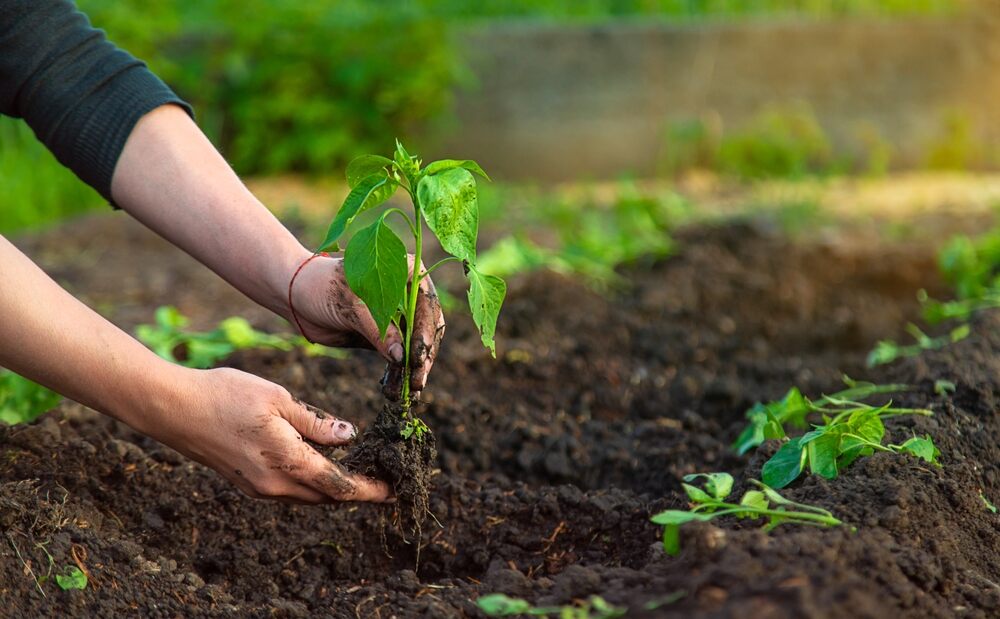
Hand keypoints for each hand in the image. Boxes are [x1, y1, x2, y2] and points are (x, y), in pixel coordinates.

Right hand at [143, 366, 391, 503]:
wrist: (174, 409)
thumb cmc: (226, 394)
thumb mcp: (279, 399)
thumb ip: (315, 422)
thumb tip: (348, 436)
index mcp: (288, 462)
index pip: (340, 486)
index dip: (370, 491)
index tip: (395, 490)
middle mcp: (275, 484)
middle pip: (328, 496)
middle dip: (357, 490)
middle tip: (383, 477)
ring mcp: (258, 488)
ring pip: (308, 495)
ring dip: (334, 487)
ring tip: (359, 470)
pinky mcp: (247, 483)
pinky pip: (290, 490)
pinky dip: (311, 482)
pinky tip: (321, 464)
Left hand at [288, 253, 444, 400]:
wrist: (296, 296)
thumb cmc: (322, 287)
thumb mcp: (351, 306)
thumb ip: (378, 330)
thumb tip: (401, 357)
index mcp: (406, 272)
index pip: (426, 304)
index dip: (425, 331)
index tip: (419, 355)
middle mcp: (408, 294)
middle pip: (426, 329)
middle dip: (422, 356)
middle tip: (418, 381)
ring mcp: (399, 317)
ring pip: (414, 346)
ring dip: (411, 370)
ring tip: (407, 393)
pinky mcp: (386, 337)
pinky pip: (398, 357)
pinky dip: (398, 374)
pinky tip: (394, 391)